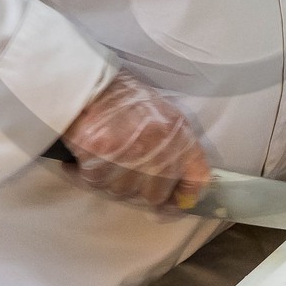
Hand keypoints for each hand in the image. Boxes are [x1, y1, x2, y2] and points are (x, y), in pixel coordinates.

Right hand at [60, 69, 209, 209]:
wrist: (91, 83)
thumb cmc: (128, 101)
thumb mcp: (164, 117)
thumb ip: (176, 151)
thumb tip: (182, 196)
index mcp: (179, 134)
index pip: (197, 178)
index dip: (185, 195)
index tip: (174, 202)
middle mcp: (158, 147)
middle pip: (155, 196)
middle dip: (140, 188)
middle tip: (126, 169)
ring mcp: (128, 153)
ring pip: (123, 192)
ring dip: (113, 180)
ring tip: (106, 156)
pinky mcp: (99, 157)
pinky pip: (96, 183)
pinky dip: (89, 174)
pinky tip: (87, 158)